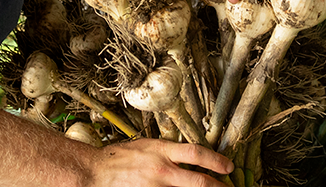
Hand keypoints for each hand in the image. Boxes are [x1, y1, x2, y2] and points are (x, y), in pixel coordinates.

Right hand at [89, 138, 232, 186]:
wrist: (97, 172)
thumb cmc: (120, 157)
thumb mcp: (148, 145)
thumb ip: (169, 151)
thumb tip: (192, 157)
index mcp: (161, 151)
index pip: (196, 153)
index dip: (216, 160)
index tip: (228, 166)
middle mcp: (162, 170)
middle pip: (198, 180)